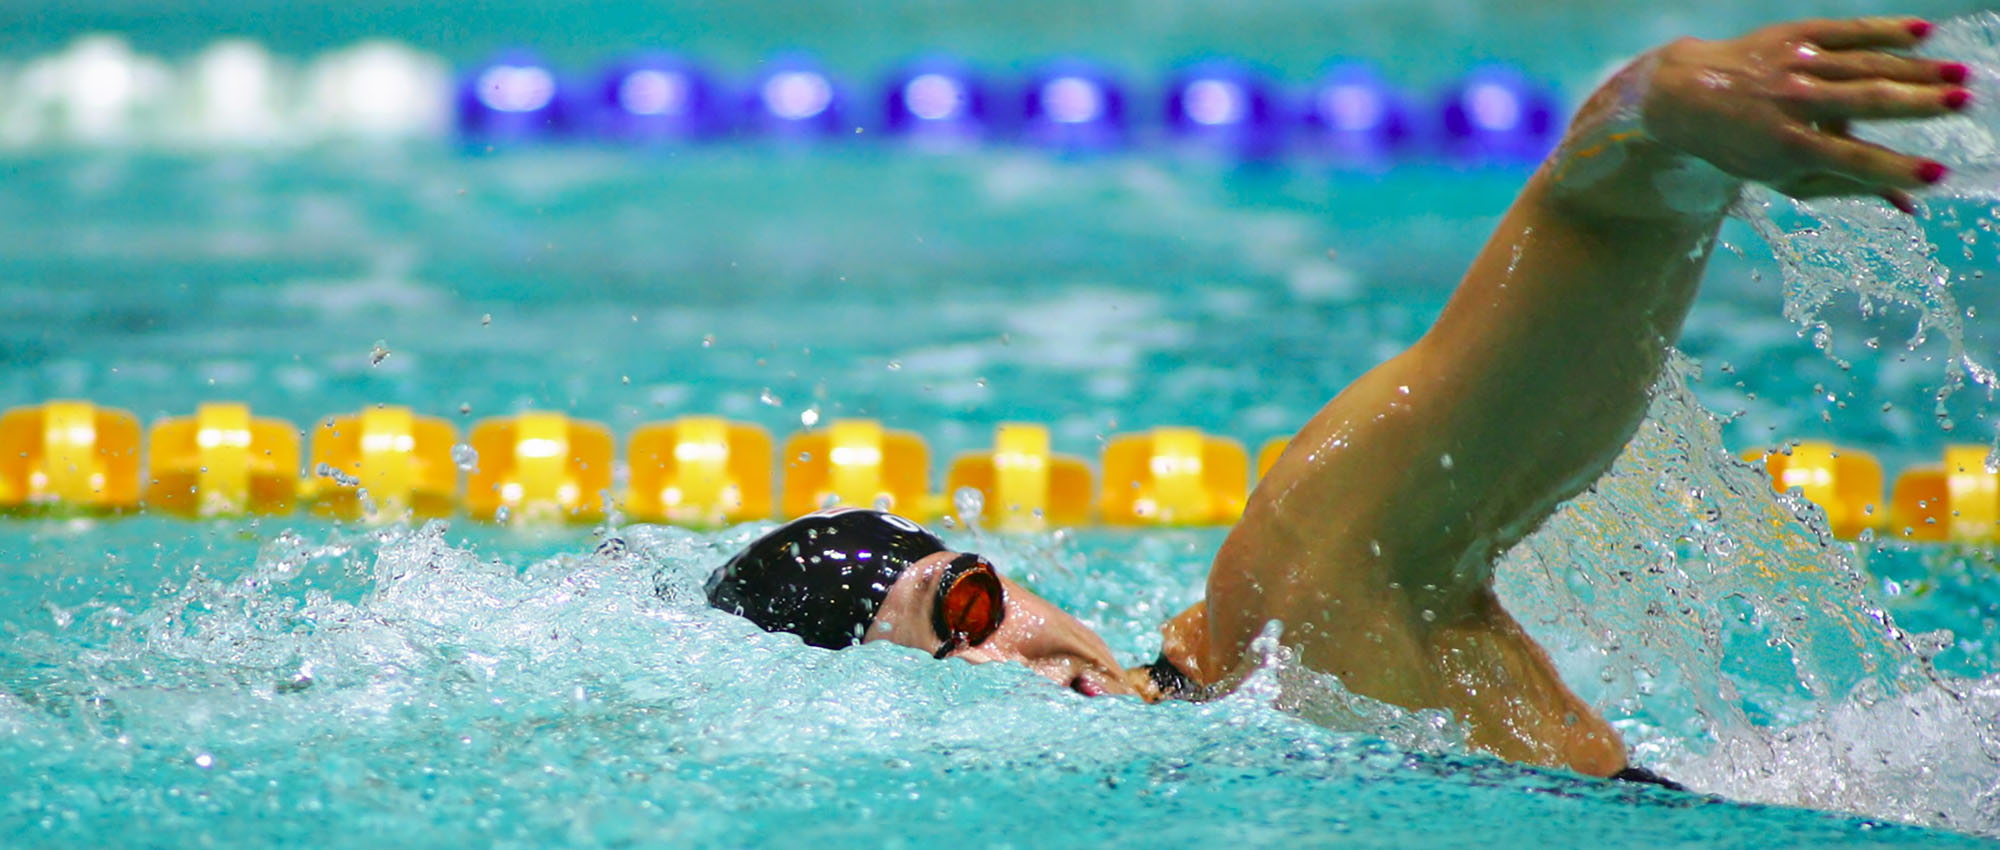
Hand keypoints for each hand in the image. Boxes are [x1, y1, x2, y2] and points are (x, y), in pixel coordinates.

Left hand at [1640, 17, 1965, 212]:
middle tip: (1962, 103)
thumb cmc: (1744, 146)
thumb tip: (1908, 205)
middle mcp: (1792, 104)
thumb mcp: (1784, 178)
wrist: (1686, 95)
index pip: (1851, 161)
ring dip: (1916, 68)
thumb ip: (1846, 187)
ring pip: (1864, 65)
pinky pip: (1847, 30)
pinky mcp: (1794, 35)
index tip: (1938, 175)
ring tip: (1959, 75)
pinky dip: (1883, 30)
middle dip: (1915, 103)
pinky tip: (1922, 32)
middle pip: (1864, 102)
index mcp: (1788, 147)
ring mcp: (1794, 66)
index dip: (1894, 170)